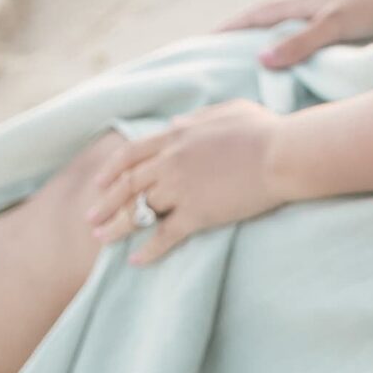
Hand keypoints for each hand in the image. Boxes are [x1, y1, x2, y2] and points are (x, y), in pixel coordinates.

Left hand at [87, 100, 285, 264]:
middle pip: (127, 185)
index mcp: (177, 136)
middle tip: (90, 219)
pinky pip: (164, 235)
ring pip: (137, 211)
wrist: (282, 153)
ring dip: (117, 227)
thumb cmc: (265, 130)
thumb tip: (178, 123)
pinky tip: (136, 261)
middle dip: (104, 203)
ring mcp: (181, 188)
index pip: (132, 154)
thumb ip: (197, 118)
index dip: (112, 170)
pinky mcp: (197, 213)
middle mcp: (171, 161)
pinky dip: (148, 250)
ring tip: (101, 240)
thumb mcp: (227, 111)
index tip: (99, 183)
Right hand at [213, 0, 372, 68]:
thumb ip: (300, 42)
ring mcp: (328, 15)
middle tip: (214, 61)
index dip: (227, 31)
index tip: (199, 47)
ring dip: (266, 45)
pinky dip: (292, 52)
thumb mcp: (336, 24)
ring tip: (247, 70)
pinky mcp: (345, 27)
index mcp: (303, 0)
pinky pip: (306, 40)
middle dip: (239, 38)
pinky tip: (293, 68)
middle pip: (265, 22)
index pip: (254, 16)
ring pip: (286, 31)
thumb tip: (258, 60)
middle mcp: (311, 5)